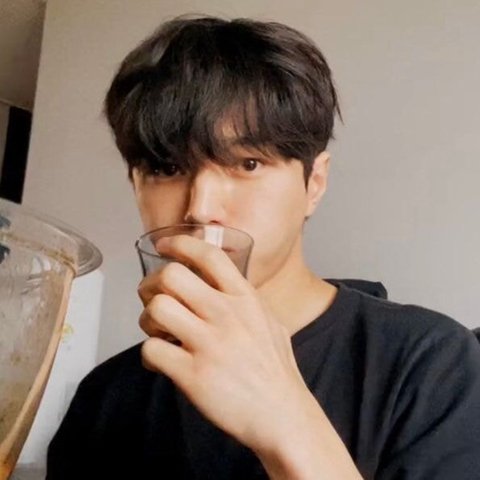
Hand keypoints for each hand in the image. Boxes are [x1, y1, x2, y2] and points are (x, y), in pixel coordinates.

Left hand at [137, 234, 308, 450]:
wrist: (282, 415)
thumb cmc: (275, 369)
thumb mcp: (269, 322)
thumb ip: (245, 300)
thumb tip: (220, 283)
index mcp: (245, 299)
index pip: (208, 255)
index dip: (180, 244)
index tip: (165, 246)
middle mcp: (226, 314)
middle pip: (171, 275)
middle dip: (152, 284)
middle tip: (153, 296)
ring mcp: (209, 344)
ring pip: (157, 309)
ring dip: (147, 319)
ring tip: (158, 331)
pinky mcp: (193, 374)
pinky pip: (151, 350)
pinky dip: (150, 355)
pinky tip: (162, 361)